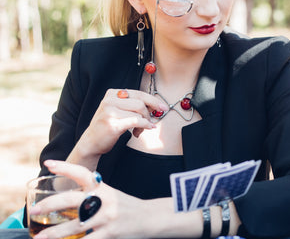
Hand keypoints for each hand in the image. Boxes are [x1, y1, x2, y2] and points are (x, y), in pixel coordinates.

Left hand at [30, 160, 152, 238]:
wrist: (149, 217)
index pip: (82, 173)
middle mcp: (104, 199)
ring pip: (75, 224)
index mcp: (103, 187)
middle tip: (33, 209)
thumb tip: (68, 200)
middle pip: (73, 199)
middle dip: (50, 204)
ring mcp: (106, 217)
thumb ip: (93, 194)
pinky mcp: (110, 233)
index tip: (49, 163)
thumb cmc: (126, 205)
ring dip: (55, 233)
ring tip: (40, 237)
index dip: (65, 167)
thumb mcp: (110, 194)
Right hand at [75, 89, 167, 157]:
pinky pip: (136, 121)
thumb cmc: (108, 126)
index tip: (162, 107)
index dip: (153, 100)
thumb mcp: (117, 110)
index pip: (138, 93)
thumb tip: (155, 106)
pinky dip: (144, 125)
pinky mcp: (113, 124)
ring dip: (145, 122)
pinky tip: (145, 129)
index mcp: (112, 93)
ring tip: (140, 130)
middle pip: (140, 101)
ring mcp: (110, 112)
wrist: (91, 142)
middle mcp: (109, 100)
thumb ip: (132, 105)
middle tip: (154, 118)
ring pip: (139, 112)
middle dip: (150, 111)